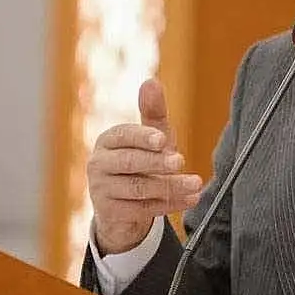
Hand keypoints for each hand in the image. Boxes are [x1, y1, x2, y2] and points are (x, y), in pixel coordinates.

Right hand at [88, 78, 203, 253]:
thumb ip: (152, 112)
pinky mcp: (110, 213)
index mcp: (108, 140)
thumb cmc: (140, 162)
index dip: (143, 137)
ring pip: (138, 188)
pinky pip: (142, 209)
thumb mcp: (150, 137)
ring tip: (195, 184)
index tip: (163, 139)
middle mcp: (98, 163)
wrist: (122, 206)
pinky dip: (169, 205)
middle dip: (157, 162)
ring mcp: (101, 189)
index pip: (124, 135)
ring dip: (170, 186)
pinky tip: (189, 199)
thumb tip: (151, 82)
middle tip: (180, 161)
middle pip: (130, 162)